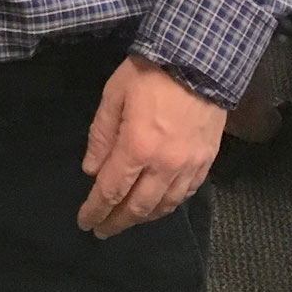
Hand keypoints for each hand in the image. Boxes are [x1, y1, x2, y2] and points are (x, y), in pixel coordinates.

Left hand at [78, 56, 225, 238]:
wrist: (200, 60)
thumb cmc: (150, 72)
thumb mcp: (114, 94)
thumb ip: (101, 134)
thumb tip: (91, 170)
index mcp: (137, 147)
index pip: (111, 190)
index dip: (96, 210)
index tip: (85, 223)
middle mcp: (164, 165)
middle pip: (137, 207)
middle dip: (117, 222)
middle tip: (103, 231)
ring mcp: (188, 166)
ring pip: (164, 206)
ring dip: (143, 218)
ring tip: (127, 220)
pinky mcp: (206, 162)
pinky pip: (186, 195)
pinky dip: (169, 206)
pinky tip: (159, 206)